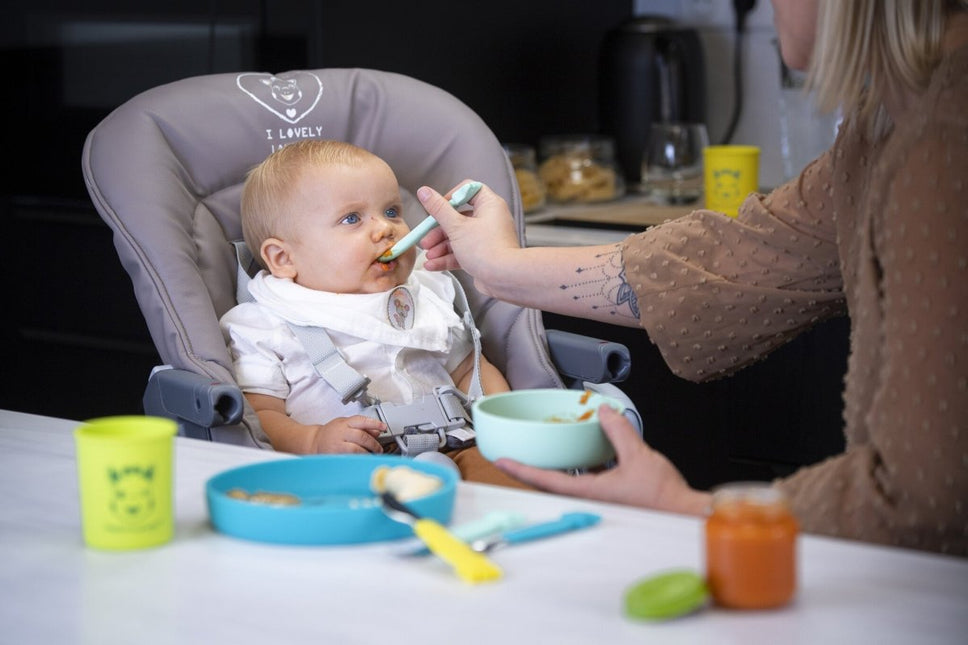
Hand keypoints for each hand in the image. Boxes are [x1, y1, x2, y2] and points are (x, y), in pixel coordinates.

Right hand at [308, 415, 385, 453]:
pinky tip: (362, 460)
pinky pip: (350, 459)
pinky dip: (358, 460)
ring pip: (356, 449)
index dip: (374, 423)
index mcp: (345, 423)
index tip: (383, 427)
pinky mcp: (335, 456)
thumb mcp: (346, 424)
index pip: (362, 421)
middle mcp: (341, 433)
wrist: (315, 441)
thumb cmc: (332, 432)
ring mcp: (337, 445)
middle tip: (378, 448)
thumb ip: (362, 426)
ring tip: (371, 455)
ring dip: (367, 453)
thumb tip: (377, 431)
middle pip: (361, 436)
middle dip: (373, 443)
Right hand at [417, 182, 520, 292]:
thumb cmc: (486, 249)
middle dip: (438, 231)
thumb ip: (438, 209)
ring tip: (428, 255)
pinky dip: (448, 258)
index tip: (438, 208)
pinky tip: (432, 265)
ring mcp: (487, 238)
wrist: (505, 278)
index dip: (451, 197)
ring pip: (458, 238)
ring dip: (440, 247)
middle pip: (458, 218)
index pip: (468, 190)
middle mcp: (490, 219)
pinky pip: (462, 253)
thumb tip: (424, 192)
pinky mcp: (483, 255)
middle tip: (425, 239)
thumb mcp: (456, 227)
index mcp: (489, 204)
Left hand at [495, 405, 711, 515]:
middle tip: (513, 457)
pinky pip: (584, 483)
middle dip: (531, 470)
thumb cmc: (663, 497)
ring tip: (542, 453)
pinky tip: (581, 457)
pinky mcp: (610, 499)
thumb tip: (604, 412)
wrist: (683, 514)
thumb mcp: (638, 456)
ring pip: (566, 484)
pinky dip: (577, 470)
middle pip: (550, 484)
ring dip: (553, 470)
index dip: (521, 470)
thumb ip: (618, 431)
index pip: (546, 479)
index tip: (502, 461)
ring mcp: (599, 501)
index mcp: (589, 492)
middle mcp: (590, 499)